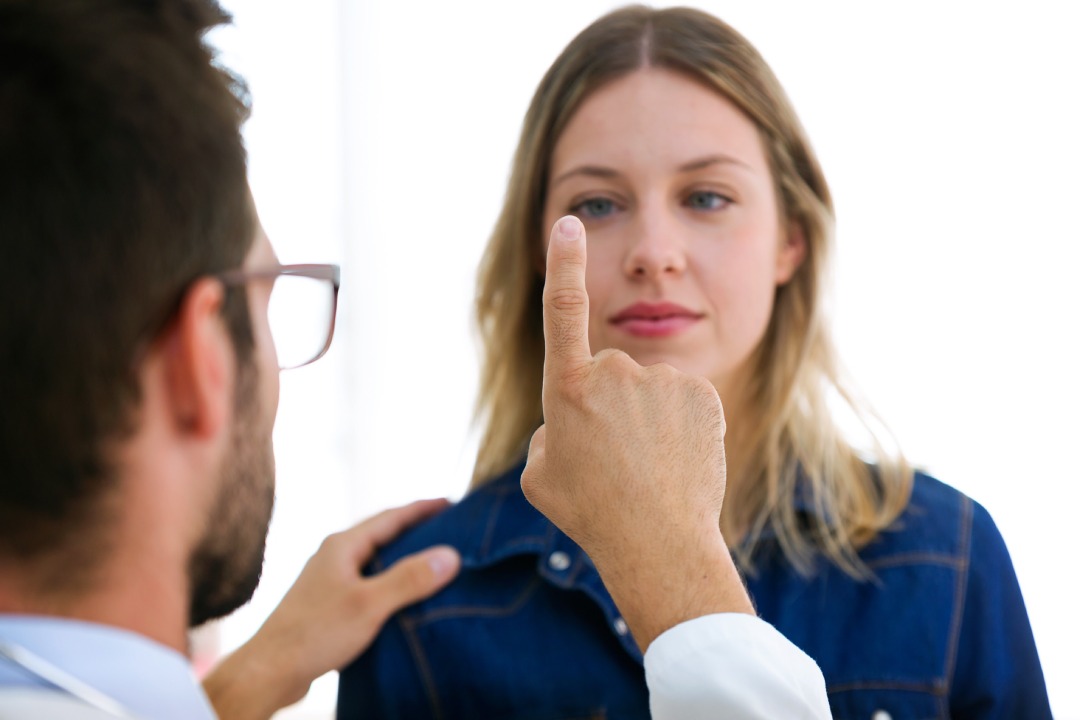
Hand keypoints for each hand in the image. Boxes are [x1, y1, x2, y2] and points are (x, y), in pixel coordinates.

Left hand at [202, 499, 459, 719]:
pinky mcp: (328, 604)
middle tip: (449, 530)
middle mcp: (334, 556)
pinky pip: (367, 582)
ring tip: (432, 562)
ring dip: (402, 557)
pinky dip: (390, 581)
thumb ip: (409, 578)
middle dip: (415, 530)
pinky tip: (402, 598)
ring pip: (374, 560)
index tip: (451, 503)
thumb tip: (450, 555)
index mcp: (342, 545)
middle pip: (382, 534)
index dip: (422, 509)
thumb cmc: (315, 633)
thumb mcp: (369, 604)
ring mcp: (329, 579)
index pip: (391, 516)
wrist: (270, 670)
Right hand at [521, 215, 752, 650]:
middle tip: (613, 459)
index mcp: (568, 387)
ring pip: (647, 389)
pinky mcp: (701, 394)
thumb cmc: (590, 512)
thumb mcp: (541, 474)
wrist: (658, 543)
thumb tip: (573, 418)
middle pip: (608, 374)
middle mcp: (615, 372)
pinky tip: (676, 459)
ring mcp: (662, 381)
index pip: (563, 311)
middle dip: (608, 405)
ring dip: (645, 418)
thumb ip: (551, 431)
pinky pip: (682, 400)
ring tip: (646, 466)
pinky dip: (679, 423)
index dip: (565, 264)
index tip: (569, 224)